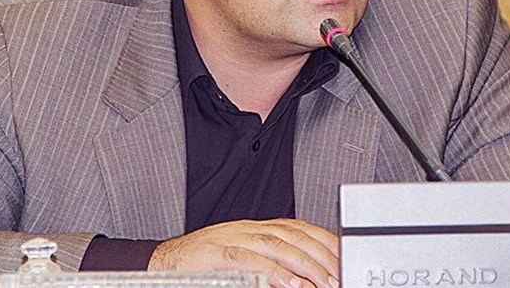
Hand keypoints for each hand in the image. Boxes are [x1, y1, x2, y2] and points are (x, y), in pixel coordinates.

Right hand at [147, 218, 338, 287]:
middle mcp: (248, 228)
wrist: (165, 261)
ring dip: (305, 264)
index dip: (324, 241)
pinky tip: (291, 284)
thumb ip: (273, 263)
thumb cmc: (205, 264)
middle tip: (339, 276)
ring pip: (276, 244)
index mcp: (257, 228)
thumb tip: (304, 278)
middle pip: (294, 235)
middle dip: (321, 256)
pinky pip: (249, 259)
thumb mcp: (245, 258)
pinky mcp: (217, 253)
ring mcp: (233, 237)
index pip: (300, 227)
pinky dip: (273, 272)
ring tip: (324, 282)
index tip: (344, 257)